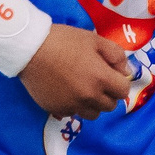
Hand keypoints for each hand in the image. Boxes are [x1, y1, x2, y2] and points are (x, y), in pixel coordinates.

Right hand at [20, 25, 134, 118]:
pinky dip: (73, 105)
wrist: (30, 49)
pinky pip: (72, 113)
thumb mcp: (94, 40)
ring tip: (82, 89)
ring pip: (92, 114)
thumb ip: (116, 55)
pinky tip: (65, 91)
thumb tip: (125, 71)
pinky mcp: (56, 110)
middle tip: (97, 81)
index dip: (119, 82)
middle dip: (108, 94)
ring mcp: (71, 106)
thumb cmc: (64, 40)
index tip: (111, 75)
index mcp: (101, 79)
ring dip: (92, 104)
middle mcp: (88, 97)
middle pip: (109, 106)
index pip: (123, 92)